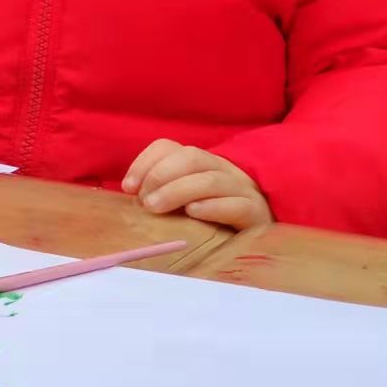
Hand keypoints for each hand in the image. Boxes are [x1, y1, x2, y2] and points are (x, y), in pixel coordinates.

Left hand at [122, 140, 272, 229]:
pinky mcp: (257, 215)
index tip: (127, 187)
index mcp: (199, 163)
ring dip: (178, 191)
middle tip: (144, 202)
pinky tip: (193, 213)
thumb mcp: (182, 204)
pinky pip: (237, 205)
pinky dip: (212, 207)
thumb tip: (131, 198)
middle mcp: (222, 170)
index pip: (168, 147)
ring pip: (211, 180)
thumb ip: (159, 196)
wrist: (259, 238)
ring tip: (156, 207)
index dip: (145, 162)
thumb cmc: (211, 222)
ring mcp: (243, 190)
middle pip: (191, 158)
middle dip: (160, 176)